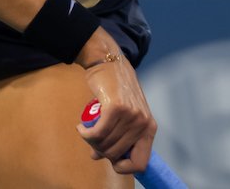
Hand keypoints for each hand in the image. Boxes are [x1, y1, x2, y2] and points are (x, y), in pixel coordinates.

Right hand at [74, 32, 156, 173]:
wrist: (110, 63)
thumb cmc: (115, 90)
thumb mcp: (124, 116)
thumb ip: (116, 137)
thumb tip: (97, 157)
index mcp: (149, 127)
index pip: (141, 163)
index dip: (123, 167)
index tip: (110, 159)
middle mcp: (143, 123)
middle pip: (116, 155)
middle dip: (100, 151)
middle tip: (92, 139)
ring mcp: (131, 115)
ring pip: (104, 144)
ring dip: (90, 140)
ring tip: (86, 130)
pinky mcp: (115, 108)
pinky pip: (96, 134)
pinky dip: (85, 133)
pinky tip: (81, 127)